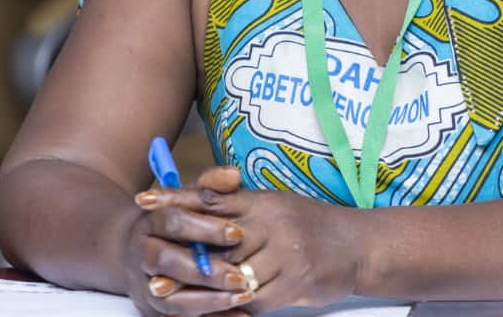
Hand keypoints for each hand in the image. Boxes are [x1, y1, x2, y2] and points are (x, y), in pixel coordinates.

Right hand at [119, 171, 253, 315]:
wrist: (134, 250)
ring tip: (242, 296)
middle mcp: (142, 254)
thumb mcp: (189, 198)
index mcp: (150, 221)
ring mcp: (144, 286)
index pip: (172, 221)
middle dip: (204, 270)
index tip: (238, 233)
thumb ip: (211, 185)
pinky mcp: (153, 311)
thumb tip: (234, 175)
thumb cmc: (174, 221)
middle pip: (165, 262)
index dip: (204, 228)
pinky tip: (240, 316)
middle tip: (240, 276)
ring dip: (208, 300)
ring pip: (170, 298)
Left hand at [135, 166, 365, 313]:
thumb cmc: (310, 224)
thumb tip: (200, 202)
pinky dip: (235, 307)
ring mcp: (285, 252)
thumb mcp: (276, 205)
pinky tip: (219, 310)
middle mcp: (272, 222)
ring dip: (203, 289)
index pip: (212, 196)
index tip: (143, 200)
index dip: (176, 198)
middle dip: (183, 255)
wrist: (358, 244)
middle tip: (150, 267)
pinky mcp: (295, 281)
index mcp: (263, 200)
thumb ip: (241, 205)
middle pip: (217, 238)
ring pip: (233, 274)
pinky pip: (255, 299)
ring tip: (170, 295)